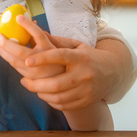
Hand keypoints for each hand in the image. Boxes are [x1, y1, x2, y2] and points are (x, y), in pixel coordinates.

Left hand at [0, 14, 120, 110]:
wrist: (113, 71)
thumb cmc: (88, 56)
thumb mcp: (76, 45)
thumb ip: (57, 42)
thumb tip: (35, 30)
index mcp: (81, 57)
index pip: (61, 56)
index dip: (43, 58)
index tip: (27, 60)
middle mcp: (85, 74)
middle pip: (57, 83)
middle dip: (36, 84)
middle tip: (23, 81)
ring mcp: (87, 90)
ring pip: (58, 97)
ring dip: (41, 93)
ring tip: (31, 86)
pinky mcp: (86, 101)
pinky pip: (64, 105)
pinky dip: (50, 101)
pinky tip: (44, 94)